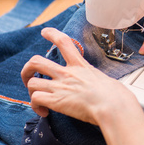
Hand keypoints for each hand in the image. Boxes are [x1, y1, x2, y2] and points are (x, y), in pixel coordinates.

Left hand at [21, 27, 139, 125]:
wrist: (113, 106)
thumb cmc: (116, 96)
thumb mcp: (106, 80)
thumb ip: (98, 81)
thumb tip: (106, 89)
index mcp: (80, 66)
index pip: (63, 42)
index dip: (52, 34)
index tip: (45, 32)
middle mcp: (67, 74)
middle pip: (36, 61)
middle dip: (27, 69)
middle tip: (29, 77)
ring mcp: (60, 87)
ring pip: (32, 82)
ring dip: (31, 92)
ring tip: (38, 100)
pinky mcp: (56, 101)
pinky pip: (35, 99)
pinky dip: (36, 107)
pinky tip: (44, 112)